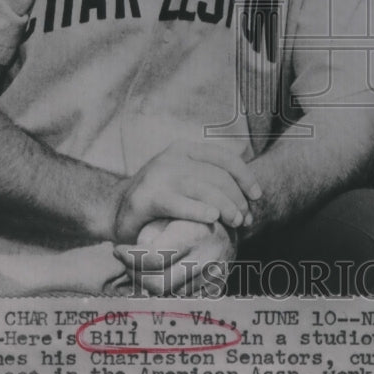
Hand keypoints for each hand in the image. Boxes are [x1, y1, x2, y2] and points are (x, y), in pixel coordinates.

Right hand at [110, 140, 260, 243]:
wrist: (116, 211)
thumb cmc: (160, 201)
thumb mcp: (185, 183)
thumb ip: (209, 182)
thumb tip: (249, 197)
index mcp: (185, 150)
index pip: (225, 158)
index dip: (245, 176)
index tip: (257, 196)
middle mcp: (173, 158)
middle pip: (218, 176)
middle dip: (238, 198)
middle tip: (245, 220)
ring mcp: (159, 175)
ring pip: (204, 188)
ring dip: (226, 206)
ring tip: (235, 222)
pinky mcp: (147, 196)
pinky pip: (179, 202)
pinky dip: (198, 210)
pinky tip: (212, 218)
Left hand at [113, 218, 237, 295]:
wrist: (229, 219)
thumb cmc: (191, 212)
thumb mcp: (170, 210)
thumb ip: (150, 232)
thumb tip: (134, 254)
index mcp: (193, 235)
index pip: (152, 258)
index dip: (129, 257)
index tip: (117, 249)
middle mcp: (206, 258)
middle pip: (158, 285)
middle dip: (135, 276)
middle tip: (126, 263)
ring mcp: (213, 276)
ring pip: (169, 296)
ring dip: (149, 285)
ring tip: (140, 268)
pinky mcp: (216, 287)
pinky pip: (184, 300)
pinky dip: (168, 292)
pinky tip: (159, 276)